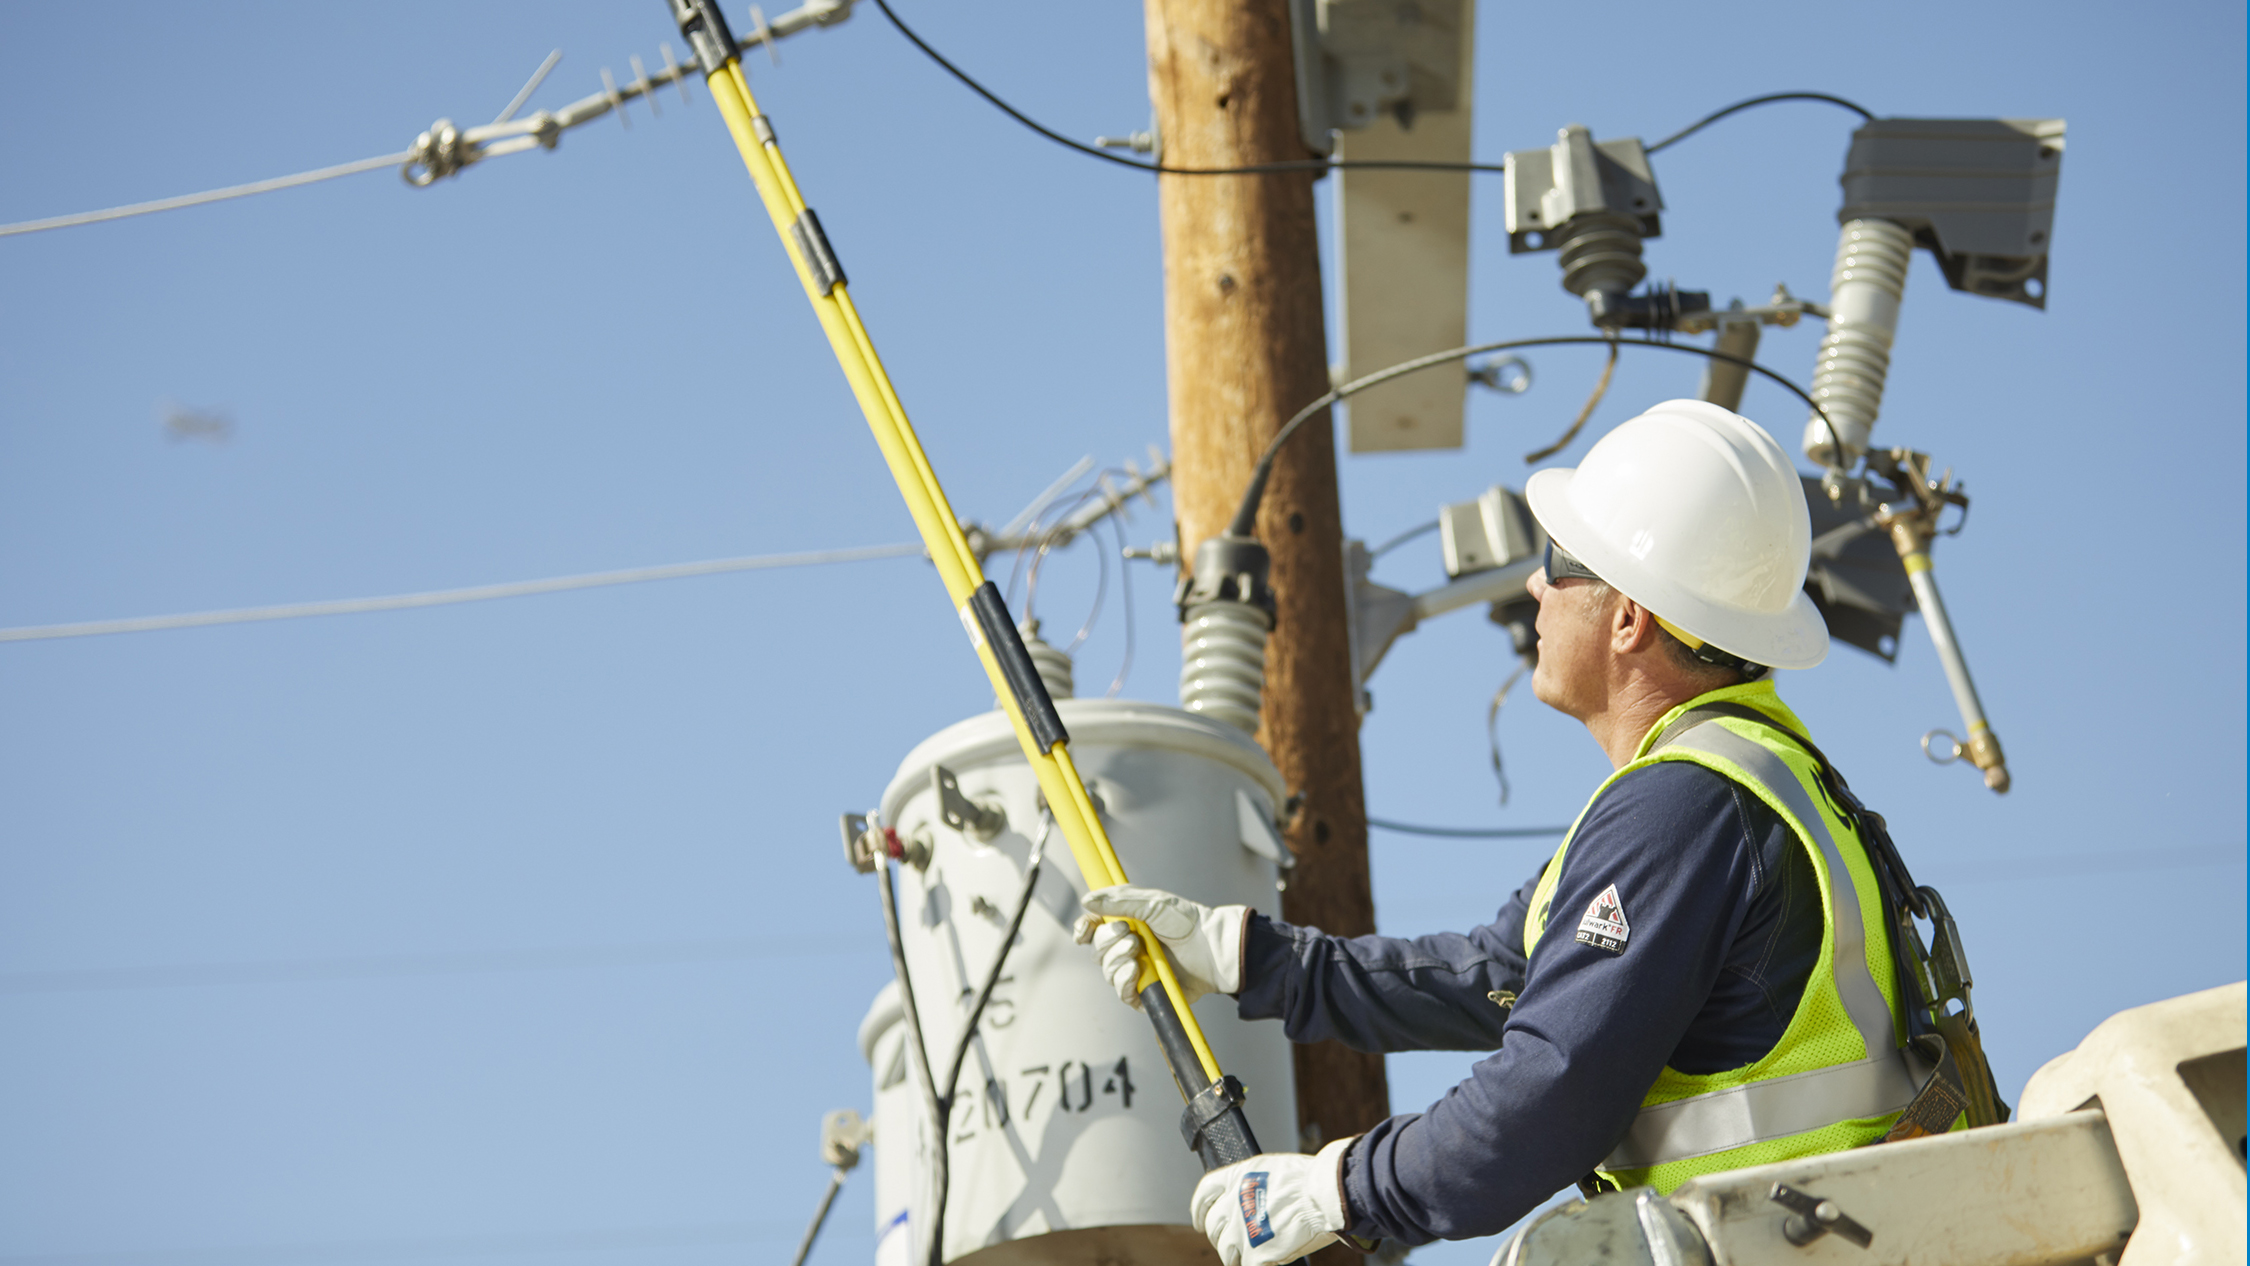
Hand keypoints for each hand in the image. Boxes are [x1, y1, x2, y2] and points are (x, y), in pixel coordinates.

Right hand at [1079, 885, 1246, 1009]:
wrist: (1211, 948)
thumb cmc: (1186, 922)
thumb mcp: (1152, 903)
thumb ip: (1119, 901)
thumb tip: (1086, 900)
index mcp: (1127, 925)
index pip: (1094, 928)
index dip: (1084, 929)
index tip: (1084, 930)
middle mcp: (1128, 949)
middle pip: (1098, 950)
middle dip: (1108, 941)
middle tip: (1130, 934)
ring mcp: (1137, 971)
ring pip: (1108, 971)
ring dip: (1118, 959)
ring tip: (1138, 950)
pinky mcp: (1146, 993)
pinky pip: (1122, 992)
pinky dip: (1125, 981)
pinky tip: (1136, 970)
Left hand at [1191, 1139, 1353, 1265]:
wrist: (1323, 1193)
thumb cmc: (1309, 1178)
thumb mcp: (1273, 1169)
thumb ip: (1257, 1185)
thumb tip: (1258, 1198)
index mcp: (1238, 1178)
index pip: (1205, 1193)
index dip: (1199, 1209)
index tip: (1198, 1219)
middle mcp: (1234, 1203)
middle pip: (1212, 1226)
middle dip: (1220, 1237)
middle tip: (1233, 1243)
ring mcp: (1242, 1230)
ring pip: (1226, 1251)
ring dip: (1236, 1256)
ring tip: (1249, 1257)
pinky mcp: (1256, 1253)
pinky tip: (1267, 1264)